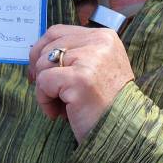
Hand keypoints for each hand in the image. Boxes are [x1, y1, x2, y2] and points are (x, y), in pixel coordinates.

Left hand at [28, 24, 134, 142]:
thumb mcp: (97, 67)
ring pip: (43, 63)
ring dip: (44, 89)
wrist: (124, 131)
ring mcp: (90, 58)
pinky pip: (44, 81)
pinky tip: (58, 113)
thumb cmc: (106, 103)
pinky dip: (44, 100)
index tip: (38, 72)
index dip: (42, 51)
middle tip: (48, 93)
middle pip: (48, 45)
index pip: (58, 31)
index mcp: (104, 36)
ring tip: (61, 106)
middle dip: (40, 70)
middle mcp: (99, 42)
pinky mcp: (80, 78)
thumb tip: (37, 52)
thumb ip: (75, 53)